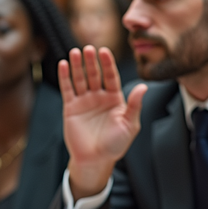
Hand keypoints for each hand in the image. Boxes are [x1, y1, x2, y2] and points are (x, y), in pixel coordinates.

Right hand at [59, 46, 147, 197]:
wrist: (95, 160)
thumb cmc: (115, 145)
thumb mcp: (129, 125)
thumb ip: (134, 105)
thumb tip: (143, 87)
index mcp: (115, 99)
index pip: (111, 77)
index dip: (108, 64)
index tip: (104, 51)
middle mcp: (99, 97)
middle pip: (95, 74)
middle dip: (92, 62)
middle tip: (88, 49)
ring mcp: (84, 101)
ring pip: (80, 79)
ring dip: (77, 65)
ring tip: (75, 52)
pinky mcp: (71, 108)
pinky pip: (68, 89)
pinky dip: (65, 77)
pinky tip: (64, 64)